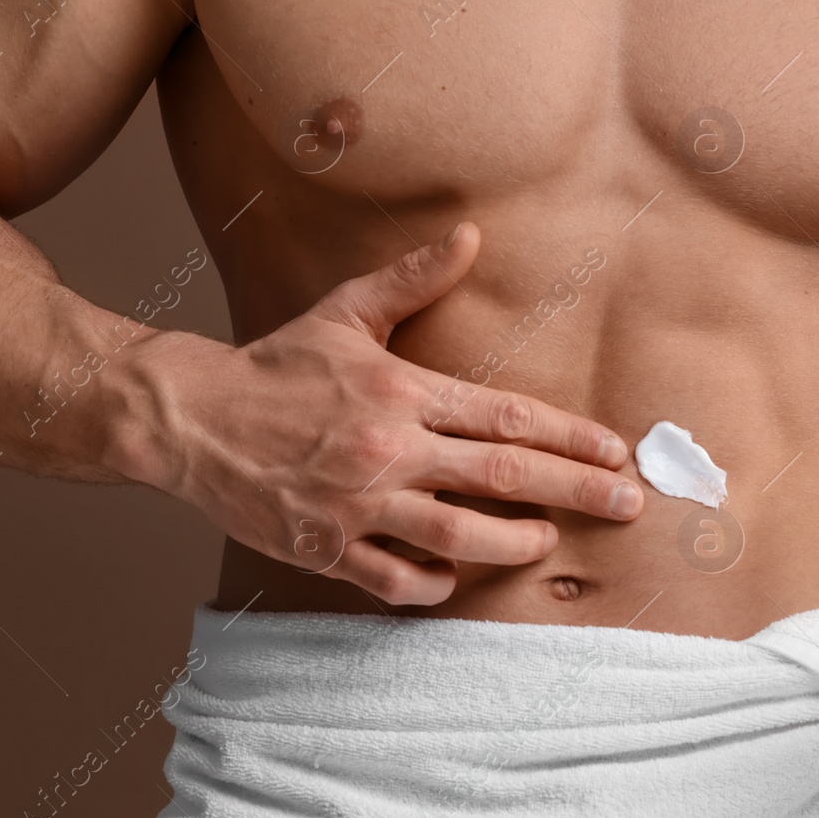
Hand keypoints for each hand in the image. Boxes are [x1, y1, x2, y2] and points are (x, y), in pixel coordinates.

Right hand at [114, 222, 642, 604]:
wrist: (190, 417)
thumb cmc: (275, 365)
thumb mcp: (345, 312)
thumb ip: (413, 280)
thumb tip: (469, 235)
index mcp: (401, 391)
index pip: (506, 417)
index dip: (570, 437)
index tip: (615, 453)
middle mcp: (387, 449)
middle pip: (503, 477)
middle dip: (577, 491)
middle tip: (628, 505)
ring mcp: (357, 504)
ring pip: (457, 535)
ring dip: (514, 544)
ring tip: (549, 543)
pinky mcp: (325, 547)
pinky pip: (394, 580)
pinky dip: (431, 583)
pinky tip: (454, 577)